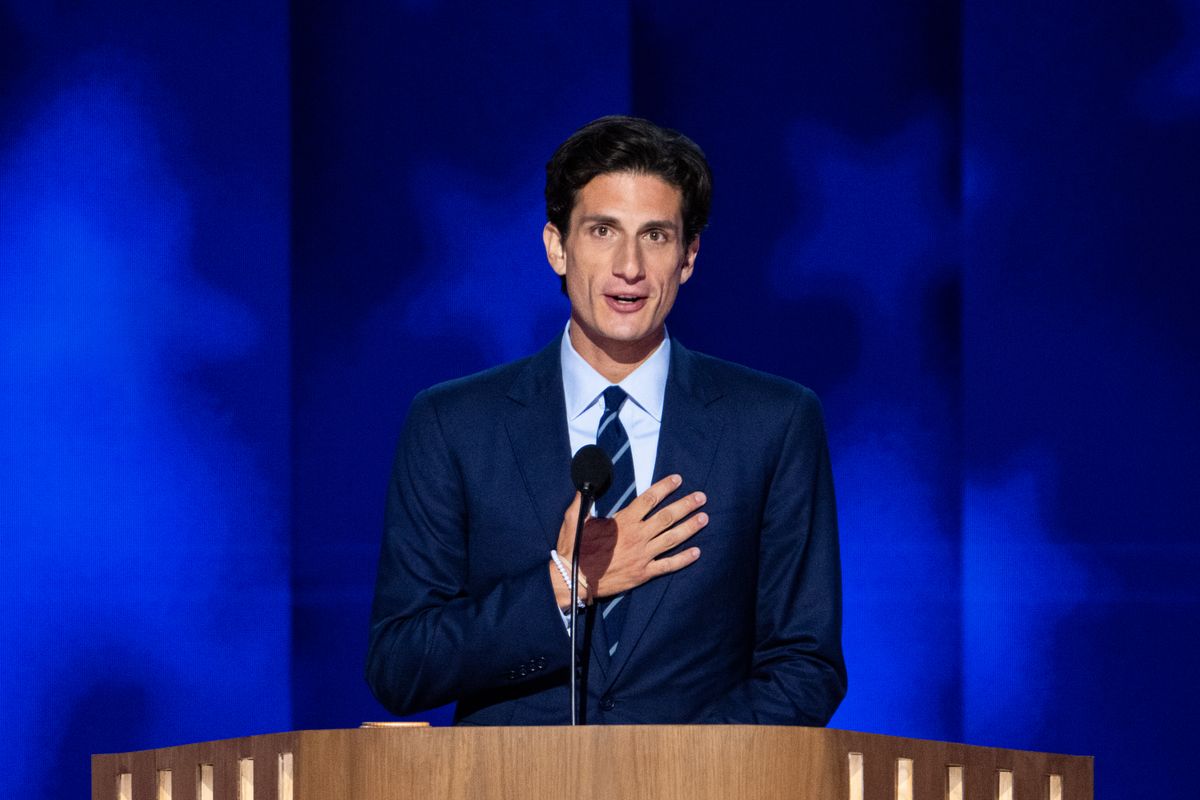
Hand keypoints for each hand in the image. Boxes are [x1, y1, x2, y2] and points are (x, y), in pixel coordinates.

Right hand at [555, 474, 706, 600]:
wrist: (574, 580)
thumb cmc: (574, 550)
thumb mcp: (574, 521)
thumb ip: (582, 501)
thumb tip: (584, 483)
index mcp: (623, 522)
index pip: (649, 499)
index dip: (665, 487)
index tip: (678, 480)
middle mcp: (637, 537)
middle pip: (667, 517)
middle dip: (686, 505)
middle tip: (701, 497)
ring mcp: (643, 556)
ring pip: (672, 539)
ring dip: (690, 527)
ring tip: (704, 518)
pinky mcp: (643, 573)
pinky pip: (668, 565)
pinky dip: (683, 559)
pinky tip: (697, 552)